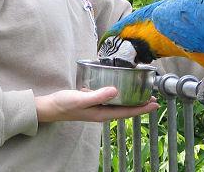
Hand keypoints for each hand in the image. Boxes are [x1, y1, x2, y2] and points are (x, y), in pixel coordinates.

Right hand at [35, 87, 158, 122]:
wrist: (50, 107)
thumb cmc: (64, 104)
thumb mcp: (81, 99)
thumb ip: (98, 95)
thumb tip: (116, 91)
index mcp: (102, 113)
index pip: (126, 112)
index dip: (141, 109)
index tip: (154, 104)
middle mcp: (102, 112)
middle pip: (126, 110)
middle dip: (140, 105)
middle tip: (153, 98)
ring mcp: (98, 108)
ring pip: (119, 105)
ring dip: (132, 100)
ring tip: (142, 95)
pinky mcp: (93, 102)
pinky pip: (111, 100)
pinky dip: (120, 96)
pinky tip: (121, 89)